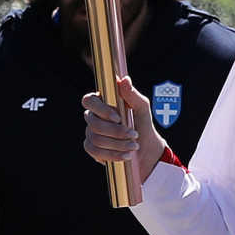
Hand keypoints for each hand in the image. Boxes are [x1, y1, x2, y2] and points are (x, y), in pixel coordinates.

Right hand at [79, 75, 165, 199]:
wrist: (146, 149)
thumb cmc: (143, 124)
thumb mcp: (142, 108)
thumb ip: (132, 94)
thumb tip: (125, 79)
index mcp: (102, 103)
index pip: (88, 100)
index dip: (100, 110)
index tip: (118, 118)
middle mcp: (93, 117)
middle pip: (93, 123)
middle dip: (116, 131)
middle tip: (134, 135)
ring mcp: (90, 133)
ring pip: (96, 138)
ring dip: (118, 144)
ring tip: (134, 146)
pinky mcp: (92, 149)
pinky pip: (95, 151)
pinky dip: (112, 154)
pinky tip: (125, 155)